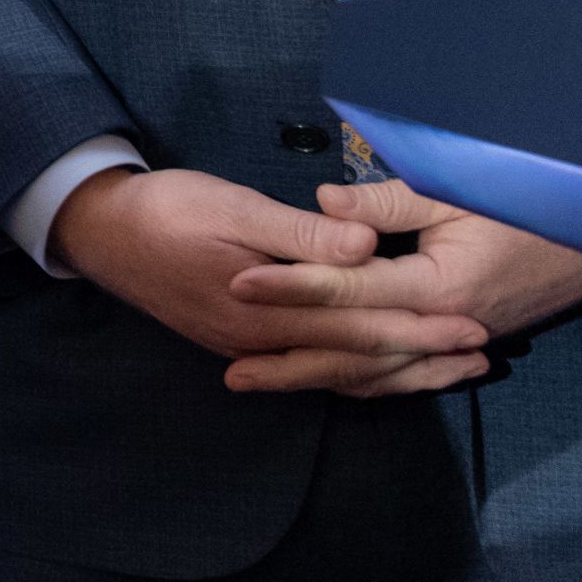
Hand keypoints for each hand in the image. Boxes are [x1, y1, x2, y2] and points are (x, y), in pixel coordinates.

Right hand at [49, 164, 486, 392]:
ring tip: (448, 371)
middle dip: (423, 357)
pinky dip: (353, 374)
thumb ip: (300, 234)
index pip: (360, 325)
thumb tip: (365, 245)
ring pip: (337, 372)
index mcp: (268, 309)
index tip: (471, 326)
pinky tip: (376, 372)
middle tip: (481, 355)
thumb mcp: (232, 207)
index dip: (419, 327)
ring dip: (397, 372)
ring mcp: (250, 348)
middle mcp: (264, 341)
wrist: (100, 232)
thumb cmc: (167, 210)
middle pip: (357, 359)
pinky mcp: (240, 343)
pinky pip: (311, 370)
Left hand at [220, 178, 581, 393]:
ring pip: (380, 372)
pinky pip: (409, 373)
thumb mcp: (457, 192)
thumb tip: (324, 205)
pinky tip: (332, 384)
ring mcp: (459, 340)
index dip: (291, 285)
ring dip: (321, 378)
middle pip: (355, 350)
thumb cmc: (531, 201)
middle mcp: (445, 325)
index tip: (238, 282)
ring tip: (264, 382)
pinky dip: (368, 381)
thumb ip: (388, 204)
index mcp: (438, 285)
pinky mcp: (469, 341)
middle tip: (232, 370)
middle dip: (292, 358)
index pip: (349, 289)